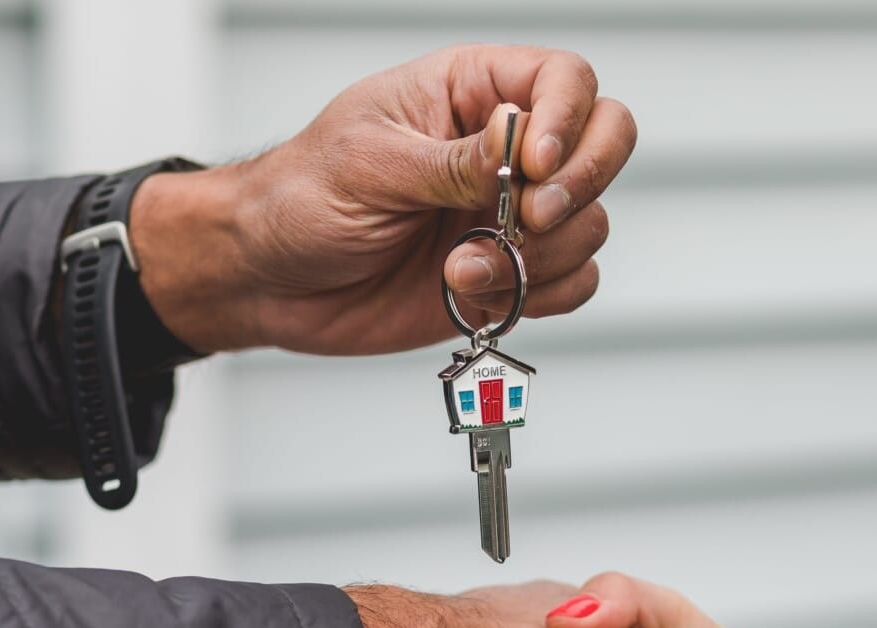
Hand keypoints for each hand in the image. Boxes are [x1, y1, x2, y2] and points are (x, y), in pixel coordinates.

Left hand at [130, 45, 635, 355]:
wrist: (270, 279)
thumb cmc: (301, 198)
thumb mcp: (369, 164)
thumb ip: (452, 161)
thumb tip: (521, 142)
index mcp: (469, 92)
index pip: (564, 80)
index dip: (570, 119)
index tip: (536, 166)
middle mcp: (505, 149)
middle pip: (606, 140)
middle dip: (581, 186)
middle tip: (528, 220)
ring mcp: (513, 213)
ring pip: (590, 223)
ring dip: (538, 258)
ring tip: (460, 271)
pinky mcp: (511, 274)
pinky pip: (573, 282)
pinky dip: (540, 297)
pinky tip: (476, 296)